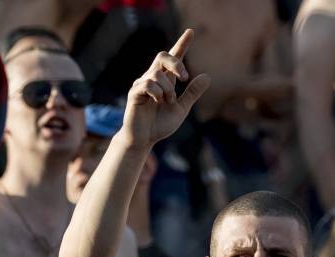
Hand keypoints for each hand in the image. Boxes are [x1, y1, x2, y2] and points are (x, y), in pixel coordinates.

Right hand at [120, 30, 210, 150]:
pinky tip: (158, 101)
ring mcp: (141, 85)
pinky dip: (157, 92)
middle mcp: (152, 79)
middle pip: (163, 56)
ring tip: (168, 101)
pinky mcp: (134, 93)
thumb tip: (207, 76)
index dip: (182, 44)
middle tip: (184, 77)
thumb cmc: (159, 125)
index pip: (173, 58)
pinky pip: (147, 83)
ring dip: (168, 88)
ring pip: (158, 73)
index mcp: (164, 81)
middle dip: (176, 63)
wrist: (144, 139)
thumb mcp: (181, 109)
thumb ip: (192, 93)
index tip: (190, 32)